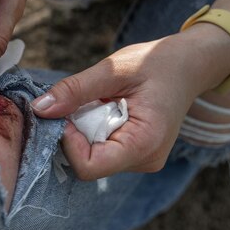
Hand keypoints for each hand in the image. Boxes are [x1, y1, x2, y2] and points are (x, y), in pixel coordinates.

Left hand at [31, 29, 229, 179]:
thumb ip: (75, 90)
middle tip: (85, 100)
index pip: (89, 167)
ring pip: (92, 156)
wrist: (189, 64)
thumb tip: (39, 109)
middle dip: (76, 133)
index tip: (67, 112)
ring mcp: (140, 159)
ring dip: (84, 130)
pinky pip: (101, 149)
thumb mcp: (114, 69)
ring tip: (101, 101)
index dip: (69, 142)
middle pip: (88, 162)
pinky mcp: (135, 153)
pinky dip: (93, 129)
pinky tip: (106, 108)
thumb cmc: (158, 62)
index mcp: (145, 144)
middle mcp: (144, 160)